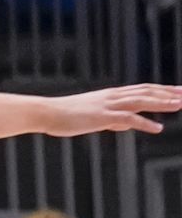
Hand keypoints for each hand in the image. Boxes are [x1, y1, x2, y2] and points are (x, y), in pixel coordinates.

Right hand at [46, 84, 181, 137]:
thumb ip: (113, 120)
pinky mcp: (103, 116)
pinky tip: (158, 128)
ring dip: (163, 103)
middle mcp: (113, 96)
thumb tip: (127, 125)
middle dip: (168, 93)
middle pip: (147, 91)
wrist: (48, 113)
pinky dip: (145, 123)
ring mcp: (109, 105)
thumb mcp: (93, 117)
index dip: (162, 90)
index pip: (143, 89)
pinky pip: (129, 119)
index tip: (178, 91)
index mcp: (112, 95)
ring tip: (180, 104)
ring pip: (142, 101)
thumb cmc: (66, 116)